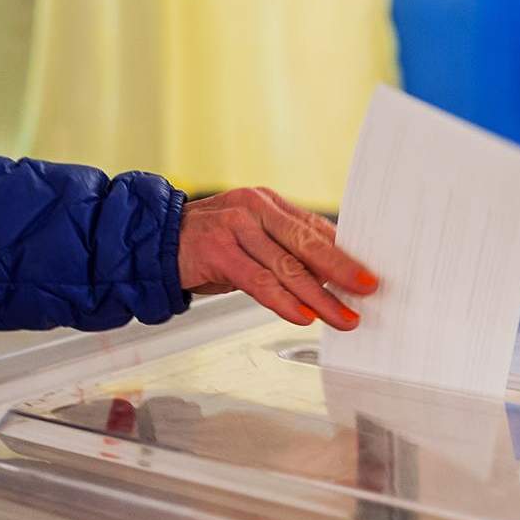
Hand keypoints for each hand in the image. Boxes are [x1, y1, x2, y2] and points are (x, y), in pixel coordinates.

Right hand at [177, 188, 377, 330]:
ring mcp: (234, 227)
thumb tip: (330, 277)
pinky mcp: (217, 251)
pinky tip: (303, 315)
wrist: (152, 242)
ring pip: (286, 266)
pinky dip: (283, 301)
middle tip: (367, 289)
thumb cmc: (206, 246)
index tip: (368, 274)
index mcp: (267, 203)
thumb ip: (283, 251)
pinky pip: (258, 280)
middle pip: (307, 242)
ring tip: (343, 316)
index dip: (344, 252)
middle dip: (342, 269)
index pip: (315, 228)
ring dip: (320, 296)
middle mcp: (254, 208)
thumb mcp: (249, 239)